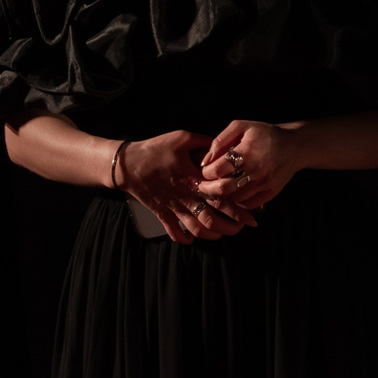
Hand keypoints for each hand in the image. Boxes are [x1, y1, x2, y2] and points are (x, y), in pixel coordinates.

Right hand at [115, 129, 256, 241]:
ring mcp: (172, 207)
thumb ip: (205, 142)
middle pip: (211, 219)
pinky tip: (193, 240)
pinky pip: (173, 231)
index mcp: (193, 179)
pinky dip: (184, 238)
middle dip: (228, 227)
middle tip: (240, 228)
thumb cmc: (155, 149)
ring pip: (195, 228)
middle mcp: (184, 197)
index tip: (250, 217)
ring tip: (222, 234)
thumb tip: (223, 145)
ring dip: (211, 234)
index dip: (237, 210)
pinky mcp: (160, 212)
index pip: (220, 199)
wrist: (127, 164)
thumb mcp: (182, 138)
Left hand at [198, 119, 305, 210]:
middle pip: (224, 188)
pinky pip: (247, 204)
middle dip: (208, 189)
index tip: (205, 171)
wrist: (295, 145)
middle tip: (203, 186)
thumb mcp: (242, 126)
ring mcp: (264, 183)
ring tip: (217, 190)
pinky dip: (237, 202)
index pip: (218, 169)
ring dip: (221, 197)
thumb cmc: (265, 134)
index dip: (206, 173)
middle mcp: (256, 170)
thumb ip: (221, 140)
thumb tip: (205, 160)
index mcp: (247, 151)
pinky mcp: (270, 193)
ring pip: (234, 199)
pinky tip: (233, 194)